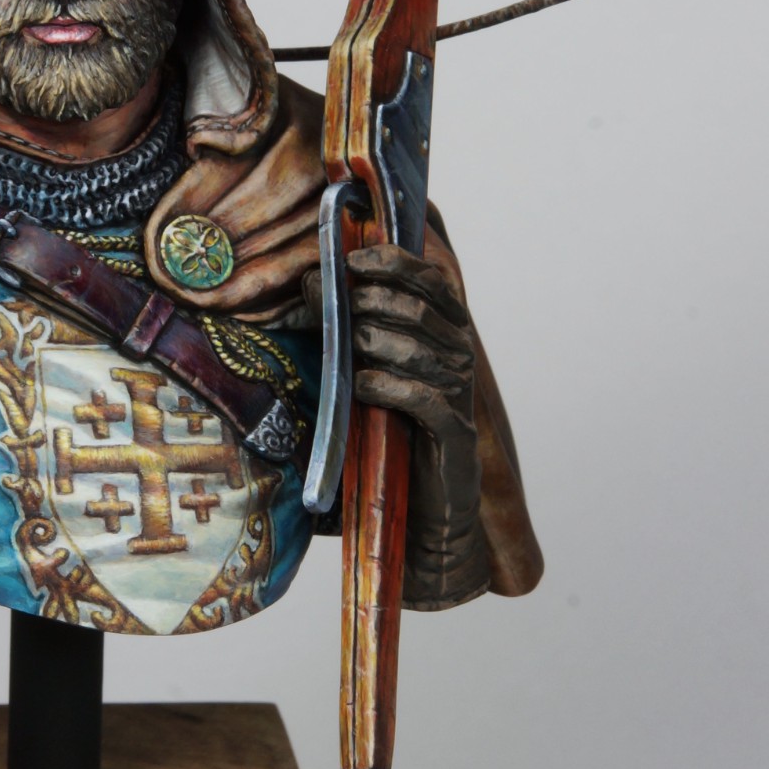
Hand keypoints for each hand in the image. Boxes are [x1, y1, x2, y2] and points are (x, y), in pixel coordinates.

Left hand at [346, 242, 487, 608]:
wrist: (421, 510)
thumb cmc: (387, 432)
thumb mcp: (368, 369)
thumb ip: (350, 327)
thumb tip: (310, 282)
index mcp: (443, 331)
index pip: (431, 279)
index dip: (396, 261)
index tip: (354, 258)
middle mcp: (458, 355)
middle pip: (416, 308)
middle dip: (367, 301)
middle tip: (331, 308)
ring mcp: (458, 393)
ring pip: (415, 348)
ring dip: (370, 342)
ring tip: (344, 350)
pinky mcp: (452, 432)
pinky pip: (419, 397)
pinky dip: (385, 387)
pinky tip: (362, 389)